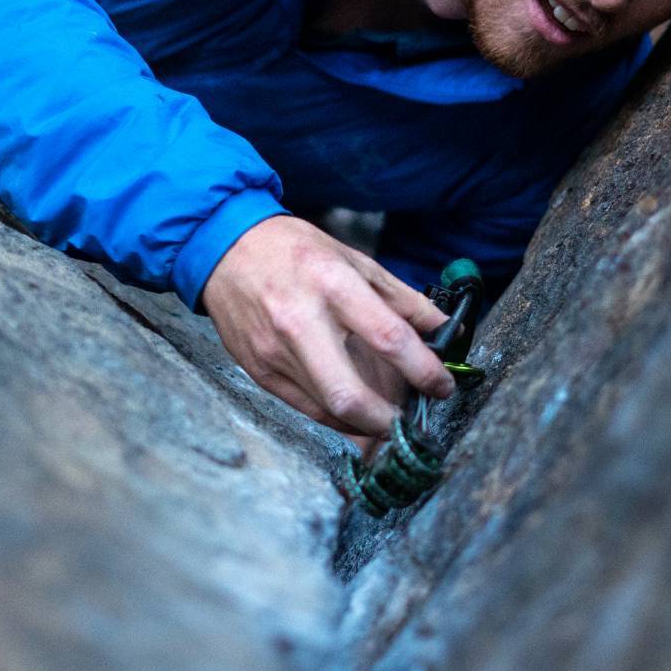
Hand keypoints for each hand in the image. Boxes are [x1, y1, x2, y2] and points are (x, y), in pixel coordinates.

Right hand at [199, 215, 454, 438]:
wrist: (223, 248)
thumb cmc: (294, 251)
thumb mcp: (355, 259)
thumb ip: (403, 299)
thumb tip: (446, 330)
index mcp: (331, 283)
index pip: (388, 338)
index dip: (425, 370)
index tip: (443, 385)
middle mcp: (299, 321)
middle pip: (349, 395)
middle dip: (389, 422)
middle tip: (411, 422)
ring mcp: (274, 352)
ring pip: (328, 411)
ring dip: (366, 423)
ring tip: (388, 414)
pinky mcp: (258, 371)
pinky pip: (306, 409)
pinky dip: (338, 416)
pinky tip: (356, 410)